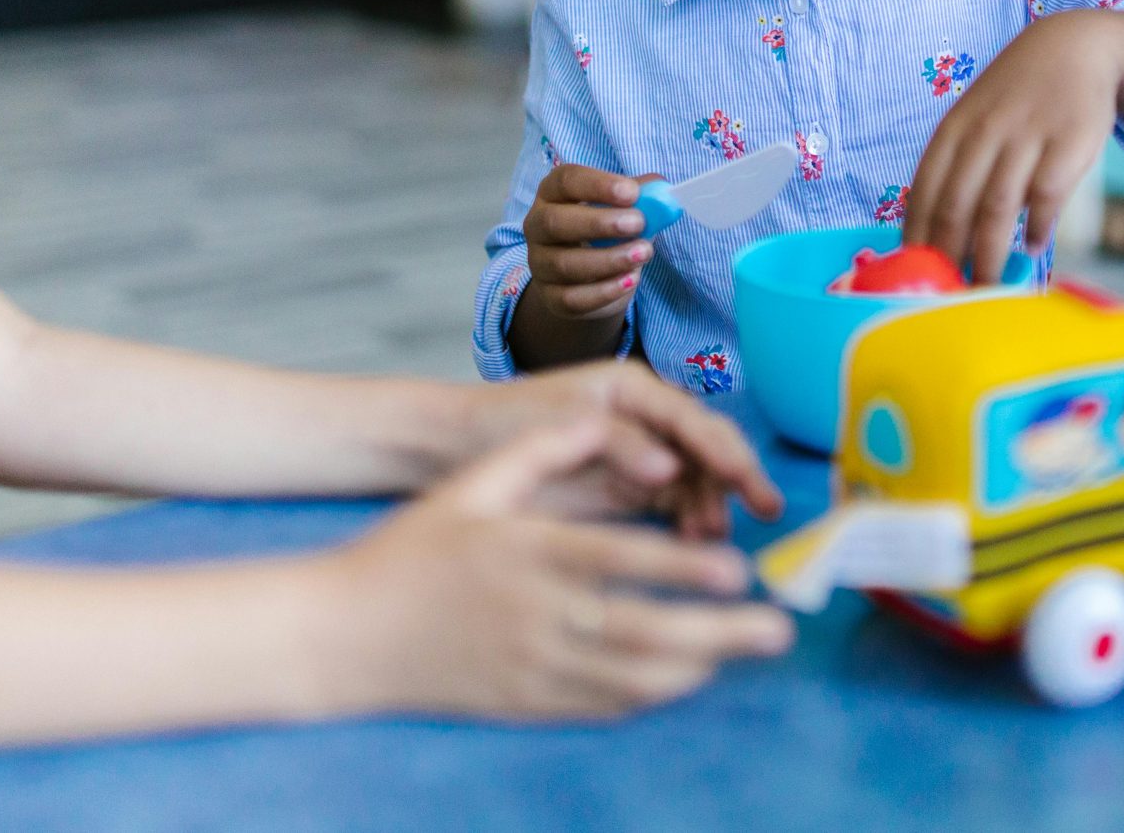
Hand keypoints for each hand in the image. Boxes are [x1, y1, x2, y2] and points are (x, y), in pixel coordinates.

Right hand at [328, 419, 794, 720]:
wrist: (347, 634)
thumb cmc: (413, 550)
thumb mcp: (473, 484)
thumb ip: (545, 448)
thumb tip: (604, 418)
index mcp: (527, 555)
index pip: (620, 562)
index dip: (682, 568)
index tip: (736, 571)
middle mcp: (537, 616)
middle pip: (644, 632)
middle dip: (719, 635)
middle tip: (777, 630)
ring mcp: (532, 667)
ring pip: (633, 678)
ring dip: (698, 667)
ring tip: (745, 651)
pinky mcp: (526, 703)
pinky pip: (605, 706)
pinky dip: (655, 692)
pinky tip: (687, 676)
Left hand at [447, 363, 784, 538]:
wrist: (450, 449)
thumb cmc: (500, 423)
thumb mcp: (559, 424)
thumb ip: (618, 443)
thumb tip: (671, 472)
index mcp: (633, 389)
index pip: (696, 420)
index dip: (728, 451)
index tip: (751, 483)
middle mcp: (645, 418)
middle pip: (706, 448)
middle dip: (733, 480)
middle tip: (760, 514)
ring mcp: (638, 455)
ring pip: (695, 481)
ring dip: (711, 506)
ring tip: (711, 539)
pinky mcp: (626, 490)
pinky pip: (673, 506)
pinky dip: (688, 523)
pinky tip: (692, 544)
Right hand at [521, 164, 658, 319]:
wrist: (592, 279)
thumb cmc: (606, 232)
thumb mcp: (623, 209)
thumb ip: (641, 196)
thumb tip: (662, 188)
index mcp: (553, 194)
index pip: (565, 181)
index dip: (597, 184)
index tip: (632, 193)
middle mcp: (538, 226)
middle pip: (556, 222)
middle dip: (599, 222)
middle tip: (638, 223)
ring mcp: (540, 264)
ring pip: (565, 264)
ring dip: (609, 259)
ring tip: (644, 253)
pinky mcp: (550, 298)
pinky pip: (572, 298)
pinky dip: (604, 291)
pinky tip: (631, 280)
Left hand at [904, 12, 1121, 280]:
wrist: (1074, 48)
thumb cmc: (1016, 96)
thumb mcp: (976, 118)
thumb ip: (957, 166)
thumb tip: (933, 234)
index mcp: (955, 128)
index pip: (925, 191)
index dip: (918, 237)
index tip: (915, 274)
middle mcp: (985, 131)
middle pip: (956, 205)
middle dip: (948, 257)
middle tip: (948, 295)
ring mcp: (1027, 136)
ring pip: (997, 207)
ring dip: (988, 254)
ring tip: (986, 286)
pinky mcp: (1068, 142)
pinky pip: (1046, 196)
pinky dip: (1035, 228)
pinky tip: (1030, 248)